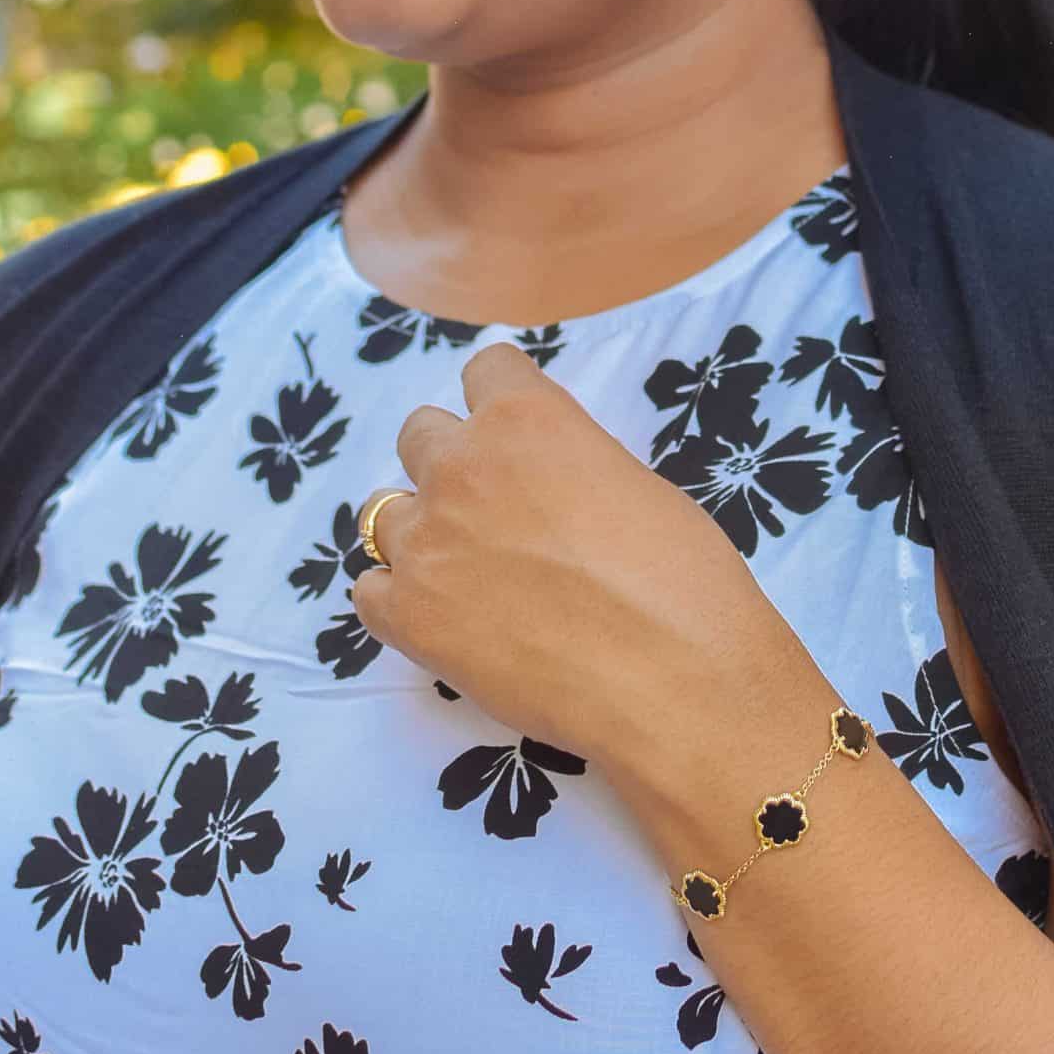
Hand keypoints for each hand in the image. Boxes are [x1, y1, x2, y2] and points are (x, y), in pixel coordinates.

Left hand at [352, 343, 801, 795]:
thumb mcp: (636, 486)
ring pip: (384, 514)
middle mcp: (461, 465)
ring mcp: (425, 541)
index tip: (517, 440)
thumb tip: (550, 485)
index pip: (485, 371)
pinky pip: (371, 590)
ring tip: (470, 578)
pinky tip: (448, 622)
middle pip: (420, 434)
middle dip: (452, 465)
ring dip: (422, 534)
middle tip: (495, 514)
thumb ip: (572, 465)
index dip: (502, 404)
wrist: (674, 682)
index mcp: (526, 419)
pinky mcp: (407, 615)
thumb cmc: (683, 582)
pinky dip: (400, 601)